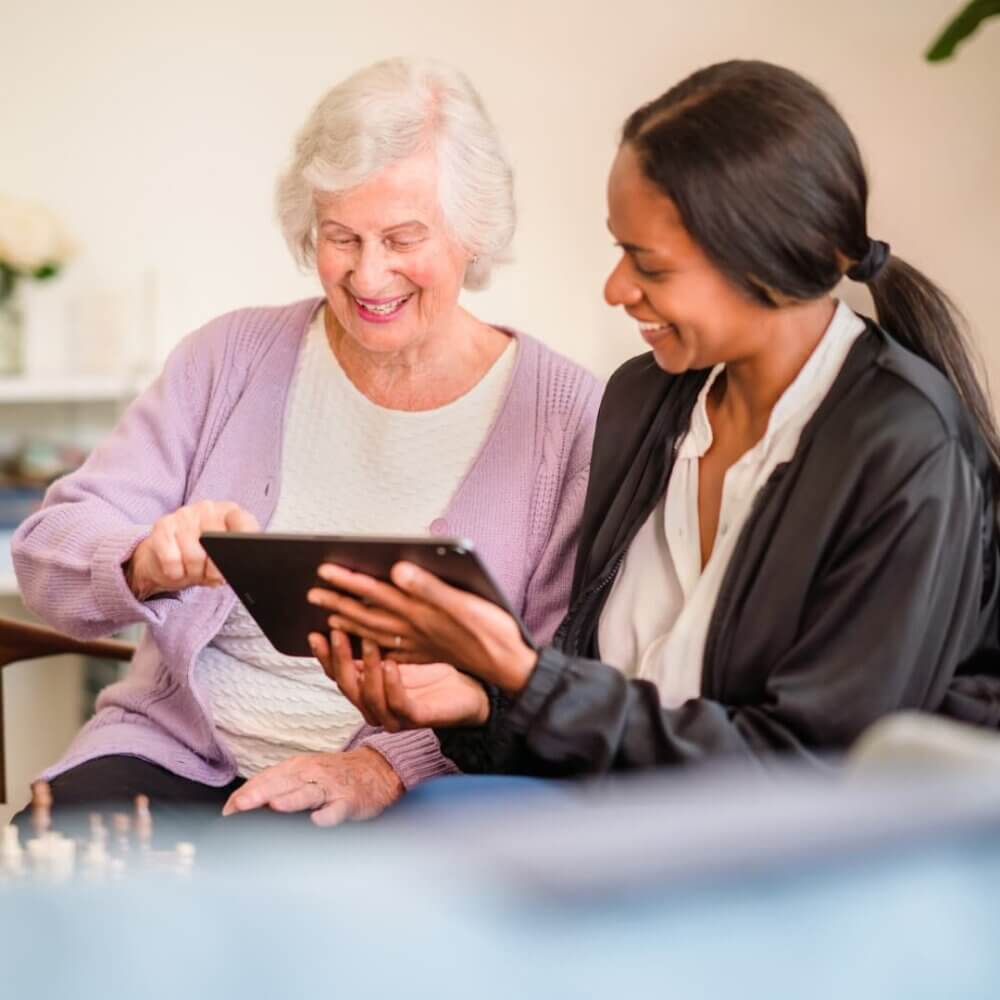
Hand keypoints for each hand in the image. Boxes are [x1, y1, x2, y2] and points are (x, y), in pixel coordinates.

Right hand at [125, 500, 259, 599]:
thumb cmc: (202, 558)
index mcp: (230, 513)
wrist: (164, 559)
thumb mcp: (224, 558)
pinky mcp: (163, 525)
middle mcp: (208, 508)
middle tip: (209, 573)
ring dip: (193, 573)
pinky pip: (171, 559)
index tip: (243, 559)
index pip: (244, 523)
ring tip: (193, 570)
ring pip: (194, 556)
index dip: (244, 542)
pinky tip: (176, 568)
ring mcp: (184, 514)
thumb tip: (241, 567)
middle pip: (217, 544)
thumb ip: (236, 558)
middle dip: (214, 569)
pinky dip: (175, 572)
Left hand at [221, 748, 403, 826]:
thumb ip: (277, 786)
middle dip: (259, 794)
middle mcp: (311, 774)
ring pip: (308, 793)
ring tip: (274, 806)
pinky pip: (336, 810)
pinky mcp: (349, 801)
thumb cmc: (333, 776)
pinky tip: (317, 820)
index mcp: (297, 767)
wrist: (377, 769)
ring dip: (291, 799)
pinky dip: (327, 815)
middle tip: (238, 807)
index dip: (245, 795)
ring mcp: (331, 788)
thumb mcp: (304, 773)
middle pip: (282, 783)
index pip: (265, 779)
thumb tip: (241, 803)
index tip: (227, 812)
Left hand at [308, 562, 537, 694]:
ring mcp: (420, 644)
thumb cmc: (493, 633)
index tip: (324, 570)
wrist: (511, 667)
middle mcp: (414, 630)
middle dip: (339, 602)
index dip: (350, 581)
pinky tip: (366, 641)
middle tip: (313, 593)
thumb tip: (397, 570)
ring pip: (376, 633)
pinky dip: (373, 642)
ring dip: (351, 623)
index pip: (376, 593)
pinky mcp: (429, 651)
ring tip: (328, 617)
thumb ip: (429, 588)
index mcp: (420, 614)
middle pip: (368, 615)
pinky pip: (390, 648)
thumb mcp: (465, 605)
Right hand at [311, 630, 490, 730]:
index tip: (316, 634)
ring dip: (367, 669)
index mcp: (368, 690)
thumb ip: (375, 638)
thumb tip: (351, 607)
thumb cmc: (434, 669)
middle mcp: (376, 708)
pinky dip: (392, 685)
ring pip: (370, 698)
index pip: (338, 675)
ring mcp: (395, 717)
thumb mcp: (399, 647)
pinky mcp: (418, 719)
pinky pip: (399, 705)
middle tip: (337, 633)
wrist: (470, 690)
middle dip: (340, 659)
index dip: (325, 656)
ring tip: (369, 642)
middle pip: (347, 687)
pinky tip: (391, 665)